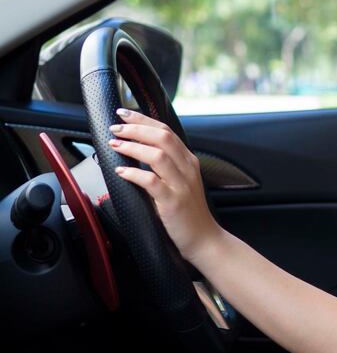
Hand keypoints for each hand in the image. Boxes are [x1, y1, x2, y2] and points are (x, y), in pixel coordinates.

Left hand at [107, 108, 223, 262]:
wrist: (204, 238)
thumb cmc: (188, 212)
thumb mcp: (180, 182)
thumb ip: (165, 166)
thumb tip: (137, 151)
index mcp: (188, 161)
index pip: (166, 131)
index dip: (144, 119)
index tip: (124, 113)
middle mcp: (187, 168)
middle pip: (162, 137)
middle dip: (136, 128)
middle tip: (115, 127)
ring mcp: (181, 185)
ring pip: (158, 155)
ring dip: (133, 147)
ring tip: (115, 144)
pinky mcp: (173, 202)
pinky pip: (152, 182)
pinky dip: (134, 173)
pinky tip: (121, 171)